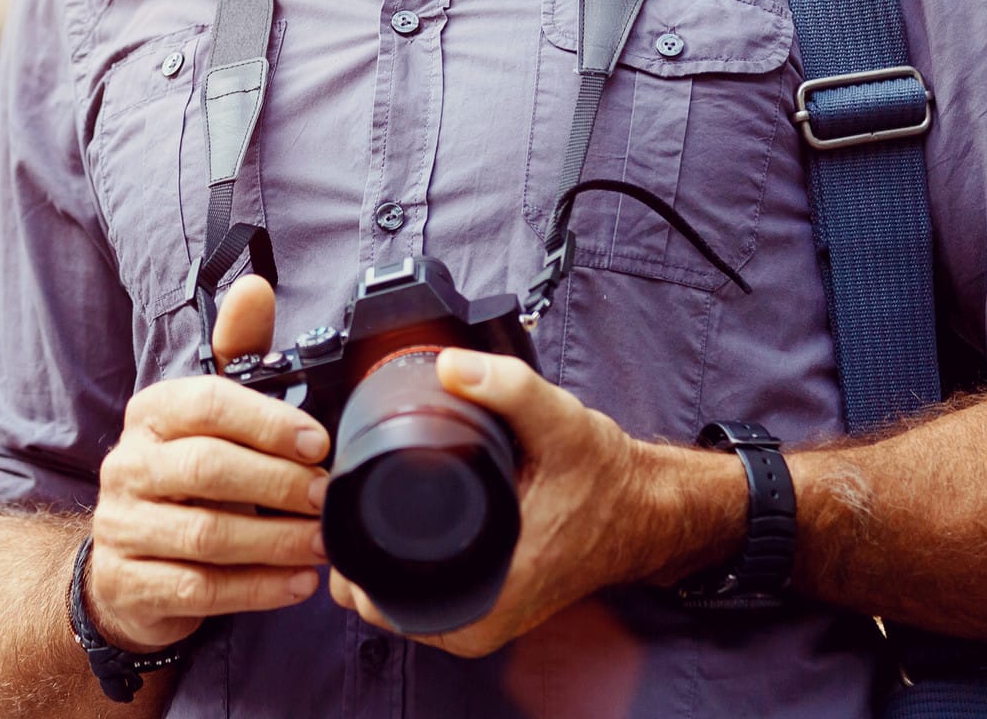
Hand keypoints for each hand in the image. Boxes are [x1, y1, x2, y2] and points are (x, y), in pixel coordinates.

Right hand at [85, 276, 331, 650]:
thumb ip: (238, 353)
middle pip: (208, 469)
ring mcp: (122, 526)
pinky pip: (200, 589)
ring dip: (275, 541)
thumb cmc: (186, 478)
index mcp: (152, 412)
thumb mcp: (210, 415)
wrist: (126, 567)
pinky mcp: (130, 583)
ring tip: (322, 543)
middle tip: (328, 498)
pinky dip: (257, 588)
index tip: (319, 443)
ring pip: (206, 534)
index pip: (207, 404)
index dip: (268, 422)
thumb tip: (255, 287)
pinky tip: (296, 583)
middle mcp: (128, 464)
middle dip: (279, 484)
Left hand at [327, 349, 740, 658]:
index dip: (349, 563)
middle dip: (353, 559)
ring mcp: (487, 618)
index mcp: (494, 593)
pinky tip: (387, 535)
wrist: (647, 509)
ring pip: (399, 607)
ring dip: (372, 566)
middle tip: (343, 502)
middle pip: (381, 607)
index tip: (339, 513)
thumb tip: (450, 367)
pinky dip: (399, 572)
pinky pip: (422, 601)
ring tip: (358, 511)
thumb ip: (509, 389)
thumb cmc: (608, 479)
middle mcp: (487, 620)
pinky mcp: (489, 604)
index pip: (386, 605)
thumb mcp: (562, 424)